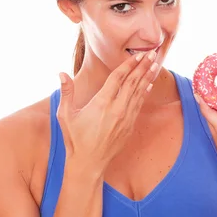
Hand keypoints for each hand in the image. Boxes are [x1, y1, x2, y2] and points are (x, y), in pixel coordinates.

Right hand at [57, 50, 157, 173]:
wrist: (89, 163)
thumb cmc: (75, 139)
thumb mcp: (65, 115)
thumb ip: (66, 92)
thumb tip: (61, 73)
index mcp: (101, 103)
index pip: (118, 78)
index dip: (128, 65)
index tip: (137, 55)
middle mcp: (116, 109)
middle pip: (133, 83)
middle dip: (143, 67)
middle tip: (152, 54)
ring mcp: (125, 118)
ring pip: (139, 93)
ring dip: (147, 78)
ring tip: (155, 65)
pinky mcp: (129, 126)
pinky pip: (138, 105)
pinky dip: (144, 93)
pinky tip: (149, 85)